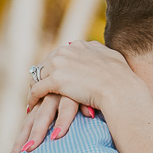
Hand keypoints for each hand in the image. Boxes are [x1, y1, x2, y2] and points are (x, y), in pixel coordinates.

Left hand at [3, 38, 130, 152]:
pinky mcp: (55, 80)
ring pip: (39, 76)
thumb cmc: (120, 77)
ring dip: (35, 87)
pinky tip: (31, 106)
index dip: (55, 67)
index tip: (53, 76)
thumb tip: (95, 48)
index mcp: (79, 45)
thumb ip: (99, 50)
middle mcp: (66, 50)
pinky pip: (37, 90)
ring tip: (33, 98)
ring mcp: (60, 64)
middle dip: (42, 76)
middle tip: (37, 88)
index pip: (60, 54)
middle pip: (46, 64)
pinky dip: (32, 98)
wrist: (120, 89)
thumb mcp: (110, 56)